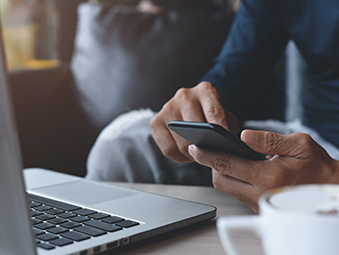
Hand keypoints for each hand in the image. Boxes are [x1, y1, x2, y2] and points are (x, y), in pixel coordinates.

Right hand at [150, 81, 238, 162]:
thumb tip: (223, 144)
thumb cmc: (212, 116)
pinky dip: (180, 157)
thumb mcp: (226, 117)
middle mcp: (185, 96)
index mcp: (205, 90)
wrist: (192, 108)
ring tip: (200, 156)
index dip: (220, 130)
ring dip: (193, 155)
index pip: (214, 112)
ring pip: (182, 142)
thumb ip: (228, 127)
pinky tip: (187, 156)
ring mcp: (168, 108)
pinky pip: (168, 149)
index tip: (225, 144)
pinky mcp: (156, 121)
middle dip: (205, 147)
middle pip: (195, 129)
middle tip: (211, 157)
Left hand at [188, 130, 338, 212]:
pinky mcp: (259, 207)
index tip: (194, 147)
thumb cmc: (317, 167)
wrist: (331, 190)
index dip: (207, 155)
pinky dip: (232, 179)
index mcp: (267, 176)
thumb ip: (269, 140)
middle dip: (211, 165)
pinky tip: (237, 166)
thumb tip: (243, 135)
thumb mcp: (299, 145)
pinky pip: (237, 192)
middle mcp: (259, 194)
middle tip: (207, 149)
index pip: (226, 165)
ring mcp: (258, 203)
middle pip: (220, 180)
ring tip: (222, 155)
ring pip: (227, 188)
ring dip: (221, 172)